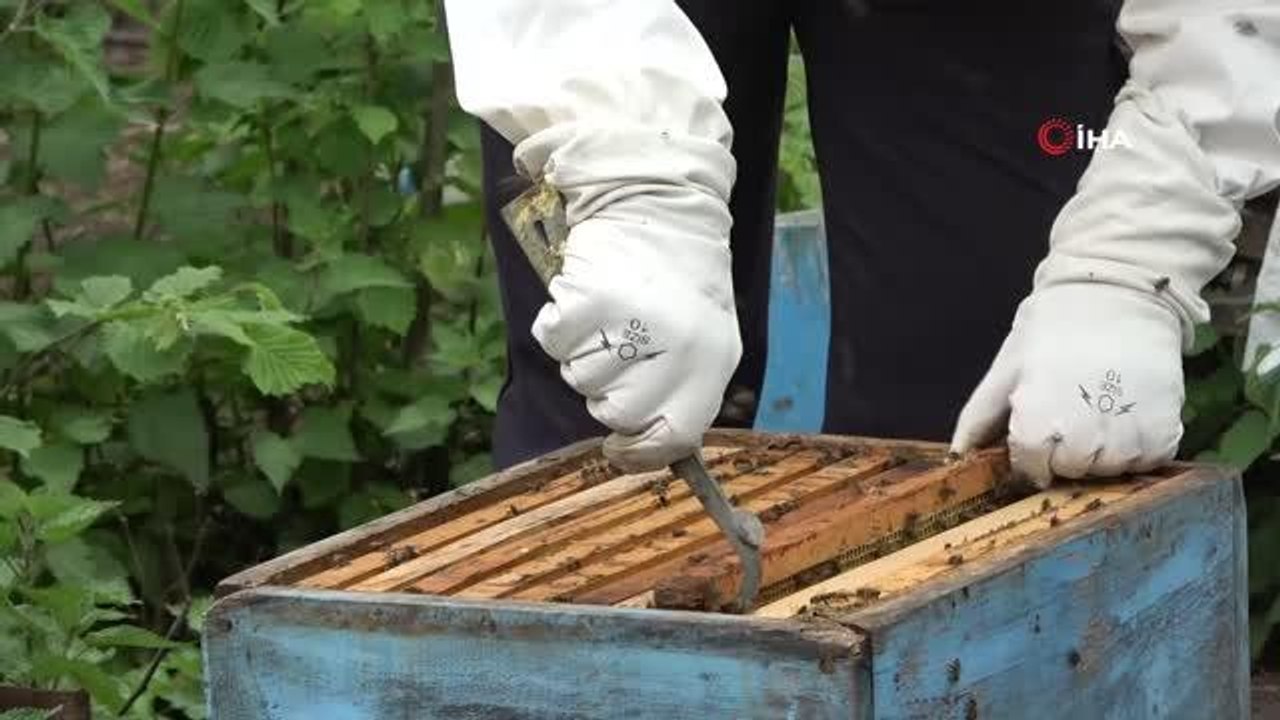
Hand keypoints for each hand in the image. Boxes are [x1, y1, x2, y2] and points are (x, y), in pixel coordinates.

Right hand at [531, 198, 740, 471]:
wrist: (658, 203)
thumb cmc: (681, 278)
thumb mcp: (707, 338)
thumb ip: (685, 390)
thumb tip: (650, 445)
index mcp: (712, 363)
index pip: (673, 435)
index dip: (640, 451)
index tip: (618, 448)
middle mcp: (676, 350)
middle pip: (616, 411)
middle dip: (609, 388)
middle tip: (621, 346)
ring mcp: (630, 326)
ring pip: (579, 377)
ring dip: (584, 352)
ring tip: (612, 310)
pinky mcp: (588, 300)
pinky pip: (553, 340)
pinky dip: (560, 323)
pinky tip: (586, 295)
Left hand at [950, 283, 1183, 487]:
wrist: (1119, 296)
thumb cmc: (1055, 328)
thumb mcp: (1008, 366)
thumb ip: (980, 416)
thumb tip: (958, 456)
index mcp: (1035, 425)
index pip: (1033, 471)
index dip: (1034, 454)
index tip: (1041, 430)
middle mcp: (1080, 440)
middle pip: (1071, 471)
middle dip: (1067, 450)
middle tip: (1074, 409)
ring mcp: (1125, 441)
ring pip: (1110, 470)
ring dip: (1105, 449)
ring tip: (1103, 406)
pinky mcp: (1164, 435)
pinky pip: (1148, 461)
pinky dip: (1140, 446)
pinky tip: (1130, 411)